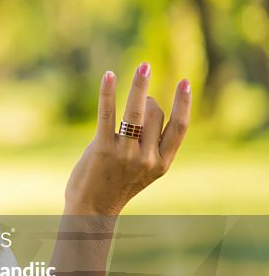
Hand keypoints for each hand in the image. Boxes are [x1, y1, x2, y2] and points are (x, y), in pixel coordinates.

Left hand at [65, 62, 190, 215]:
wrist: (91, 210)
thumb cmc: (116, 185)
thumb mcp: (143, 170)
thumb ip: (151, 145)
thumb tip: (150, 107)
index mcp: (162, 164)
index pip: (179, 127)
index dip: (184, 103)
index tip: (185, 82)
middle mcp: (147, 159)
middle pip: (154, 114)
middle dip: (146, 99)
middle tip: (137, 96)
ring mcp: (125, 154)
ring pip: (137, 111)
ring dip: (139, 85)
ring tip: (144, 65)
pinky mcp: (102, 149)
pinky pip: (107, 114)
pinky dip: (108, 92)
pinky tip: (109, 75)